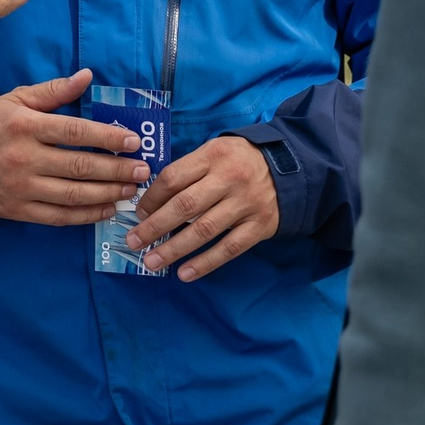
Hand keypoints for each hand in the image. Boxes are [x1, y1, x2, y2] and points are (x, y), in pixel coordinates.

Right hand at [0, 70, 147, 223]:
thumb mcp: (16, 99)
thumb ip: (53, 90)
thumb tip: (87, 76)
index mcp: (26, 126)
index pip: (75, 132)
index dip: (107, 138)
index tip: (133, 142)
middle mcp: (25, 158)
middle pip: (79, 167)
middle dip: (116, 170)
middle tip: (143, 171)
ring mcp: (22, 188)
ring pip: (73, 195)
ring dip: (107, 194)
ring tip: (131, 190)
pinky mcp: (19, 210)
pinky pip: (59, 216)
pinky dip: (86, 216)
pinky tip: (107, 209)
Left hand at [128, 136, 279, 281]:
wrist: (292, 167)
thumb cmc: (241, 160)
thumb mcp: (216, 151)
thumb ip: (190, 169)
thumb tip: (154, 200)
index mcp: (213, 156)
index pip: (174, 177)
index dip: (152, 198)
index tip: (139, 213)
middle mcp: (229, 179)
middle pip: (185, 206)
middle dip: (155, 227)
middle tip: (133, 242)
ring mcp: (245, 204)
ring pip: (203, 230)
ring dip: (174, 249)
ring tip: (152, 262)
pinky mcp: (259, 226)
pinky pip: (229, 248)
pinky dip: (205, 263)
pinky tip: (185, 273)